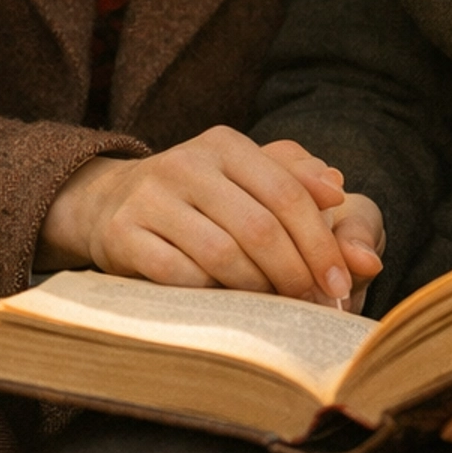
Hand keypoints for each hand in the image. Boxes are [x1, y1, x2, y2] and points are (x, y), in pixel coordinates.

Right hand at [37, 127, 386, 304]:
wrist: (110, 203)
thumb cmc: (201, 197)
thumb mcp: (248, 176)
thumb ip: (298, 182)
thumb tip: (341, 191)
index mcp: (225, 144)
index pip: (287, 193)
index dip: (320, 242)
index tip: (340, 283)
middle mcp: (186, 163)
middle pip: (259, 227)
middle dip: (295, 273)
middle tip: (314, 304)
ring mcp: (150, 199)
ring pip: (221, 255)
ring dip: (257, 290)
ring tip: (275, 308)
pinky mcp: (122, 235)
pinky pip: (178, 276)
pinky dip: (210, 295)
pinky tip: (225, 305)